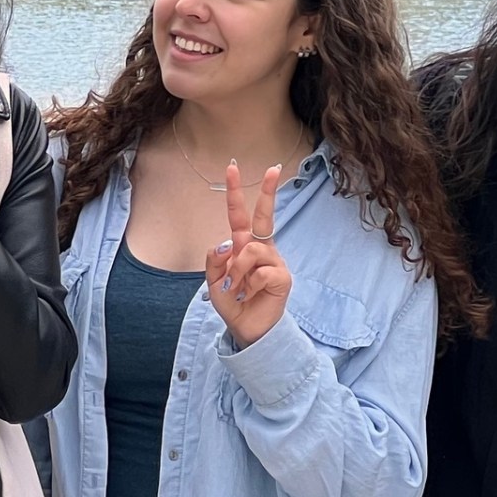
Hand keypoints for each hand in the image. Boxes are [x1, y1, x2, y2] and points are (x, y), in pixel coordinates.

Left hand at [207, 161, 291, 347]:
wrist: (247, 329)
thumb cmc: (233, 302)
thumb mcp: (214, 282)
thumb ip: (215, 261)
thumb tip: (226, 243)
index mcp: (241, 245)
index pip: (239, 214)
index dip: (235, 191)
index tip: (232, 167)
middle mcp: (259, 248)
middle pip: (263, 216)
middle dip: (268, 191)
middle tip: (273, 169)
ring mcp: (273, 261)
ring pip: (250, 250)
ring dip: (237, 271)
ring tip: (236, 288)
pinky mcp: (282, 276)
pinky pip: (261, 271)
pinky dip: (249, 285)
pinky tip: (249, 294)